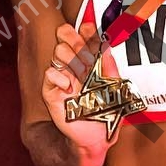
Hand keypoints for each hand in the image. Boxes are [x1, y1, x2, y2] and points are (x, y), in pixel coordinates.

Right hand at [41, 20, 123, 154]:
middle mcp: (75, 67)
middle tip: (82, 49)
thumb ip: (111, 67)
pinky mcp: (52, 92)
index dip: (85, 30)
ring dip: (70, 57)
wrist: (97, 137)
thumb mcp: (115, 88)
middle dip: (75, 40)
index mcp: (91, 63)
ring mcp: (63, 78)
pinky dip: (58, 76)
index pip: (84, 38)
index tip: (88, 28)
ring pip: (58, 53)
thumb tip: (107, 45)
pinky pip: (49, 75)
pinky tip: (69, 86)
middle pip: (67, 39)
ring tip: (81, 72)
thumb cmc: (107, 113)